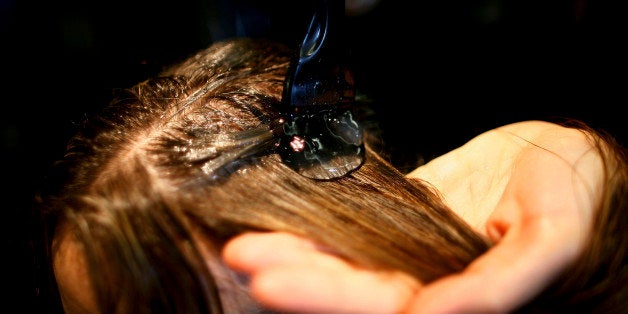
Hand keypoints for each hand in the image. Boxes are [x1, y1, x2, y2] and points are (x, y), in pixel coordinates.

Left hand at [222, 121, 602, 312]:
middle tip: (239, 256)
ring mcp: (407, 249)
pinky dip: (317, 223)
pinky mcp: (400, 216)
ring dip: (294, 250)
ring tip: (243, 241)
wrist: (563, 158)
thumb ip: (497, 285)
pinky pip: (353, 224)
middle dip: (293, 275)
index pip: (381, 310)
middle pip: (347, 289)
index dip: (326, 298)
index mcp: (453, 299)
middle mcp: (422, 282)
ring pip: (342, 258)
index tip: (270, 280)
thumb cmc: (571, 198)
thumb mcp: (548, 241)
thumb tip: (437, 312)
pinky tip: (285, 218)